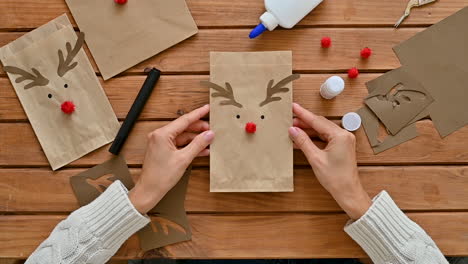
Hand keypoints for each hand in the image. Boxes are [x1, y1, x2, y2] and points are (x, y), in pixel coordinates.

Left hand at [128, 105, 213, 213]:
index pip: (184, 120)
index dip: (198, 114)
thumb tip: (209, 134)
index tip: (207, 108)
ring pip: (182, 136)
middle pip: (183, 127)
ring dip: (196, 139)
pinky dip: (190, 146)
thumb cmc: (161, 176)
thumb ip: (198, 144)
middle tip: (212, 128)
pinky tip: (202, 150)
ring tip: (209, 140)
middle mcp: (159, 136)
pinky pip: (179, 144)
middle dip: (199, 128)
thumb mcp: (183, 159)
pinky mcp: (163, 150)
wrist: (149, 190)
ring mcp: (161, 143)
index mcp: (162, 134)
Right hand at [288, 103, 370, 219]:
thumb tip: (293, 130)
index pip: (317, 121)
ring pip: (322, 130)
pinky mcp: (341, 146)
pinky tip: (302, 138)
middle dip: (304, 121)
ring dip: (308, 130)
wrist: (348, 192)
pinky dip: (313, 137)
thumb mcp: (315, 158)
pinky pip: (325, 137)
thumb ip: (303, 142)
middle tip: (290, 118)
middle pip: (320, 124)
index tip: (294, 107)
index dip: (303, 114)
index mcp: (340, 136)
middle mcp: (344, 135)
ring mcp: (343, 140)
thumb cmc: (335, 178)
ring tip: (293, 128)